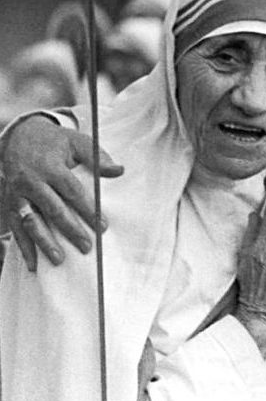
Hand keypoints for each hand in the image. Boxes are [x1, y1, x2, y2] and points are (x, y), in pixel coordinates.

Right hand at [1, 115, 122, 270]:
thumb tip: (119, 171)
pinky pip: (15, 227)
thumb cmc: (55, 142)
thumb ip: (98, 157)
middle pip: (52, 209)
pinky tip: (33, 264)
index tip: (103, 226)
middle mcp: (31, 181)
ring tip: (59, 260)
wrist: (19, 136)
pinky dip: (23, 246)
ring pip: (31, 222)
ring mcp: (17, 194)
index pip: (72, 192)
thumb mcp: (77, 142)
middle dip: (70, 230)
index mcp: (50, 167)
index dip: (87, 210)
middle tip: (87, 247)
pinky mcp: (9, 203)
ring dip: (44, 242)